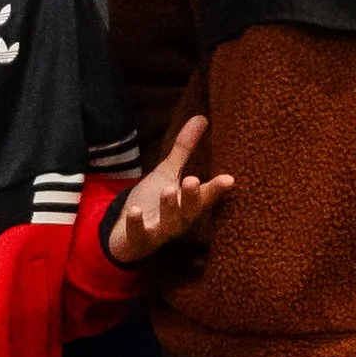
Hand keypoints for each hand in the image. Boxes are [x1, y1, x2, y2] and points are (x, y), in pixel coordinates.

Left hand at [105, 114, 235, 264]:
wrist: (126, 235)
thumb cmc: (153, 203)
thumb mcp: (167, 174)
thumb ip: (184, 149)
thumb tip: (201, 117)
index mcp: (187, 203)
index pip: (205, 196)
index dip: (216, 189)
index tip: (229, 179)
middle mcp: (178, 219)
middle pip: (190, 210)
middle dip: (193, 197)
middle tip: (193, 180)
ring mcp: (158, 231)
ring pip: (169, 223)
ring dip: (169, 208)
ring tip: (168, 190)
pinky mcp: (138, 239)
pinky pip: (139, 234)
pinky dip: (137, 224)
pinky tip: (135, 211)